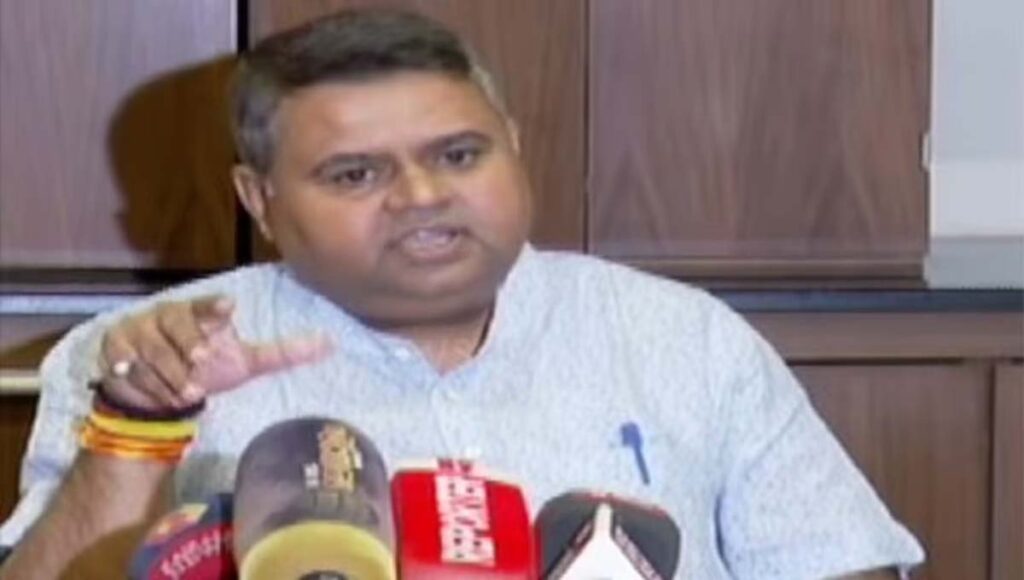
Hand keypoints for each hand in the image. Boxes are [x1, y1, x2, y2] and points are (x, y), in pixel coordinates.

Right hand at [98, 294, 330, 411]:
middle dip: (190, 345)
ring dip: (171, 375)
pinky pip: (128, 366)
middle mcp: (167, 314)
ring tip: (188, 393)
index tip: (228, 307)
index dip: (214, 306)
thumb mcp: (246, 364)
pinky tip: (159, 395)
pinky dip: (146, 383)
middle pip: (177, 323)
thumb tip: (331, 344)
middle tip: (201, 365)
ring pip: (153, 350)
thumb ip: (283, 353)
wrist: (159, 395)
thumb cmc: (206, 369)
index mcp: (200, 312)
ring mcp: (138, 329)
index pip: (207, 305)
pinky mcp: (114, 348)